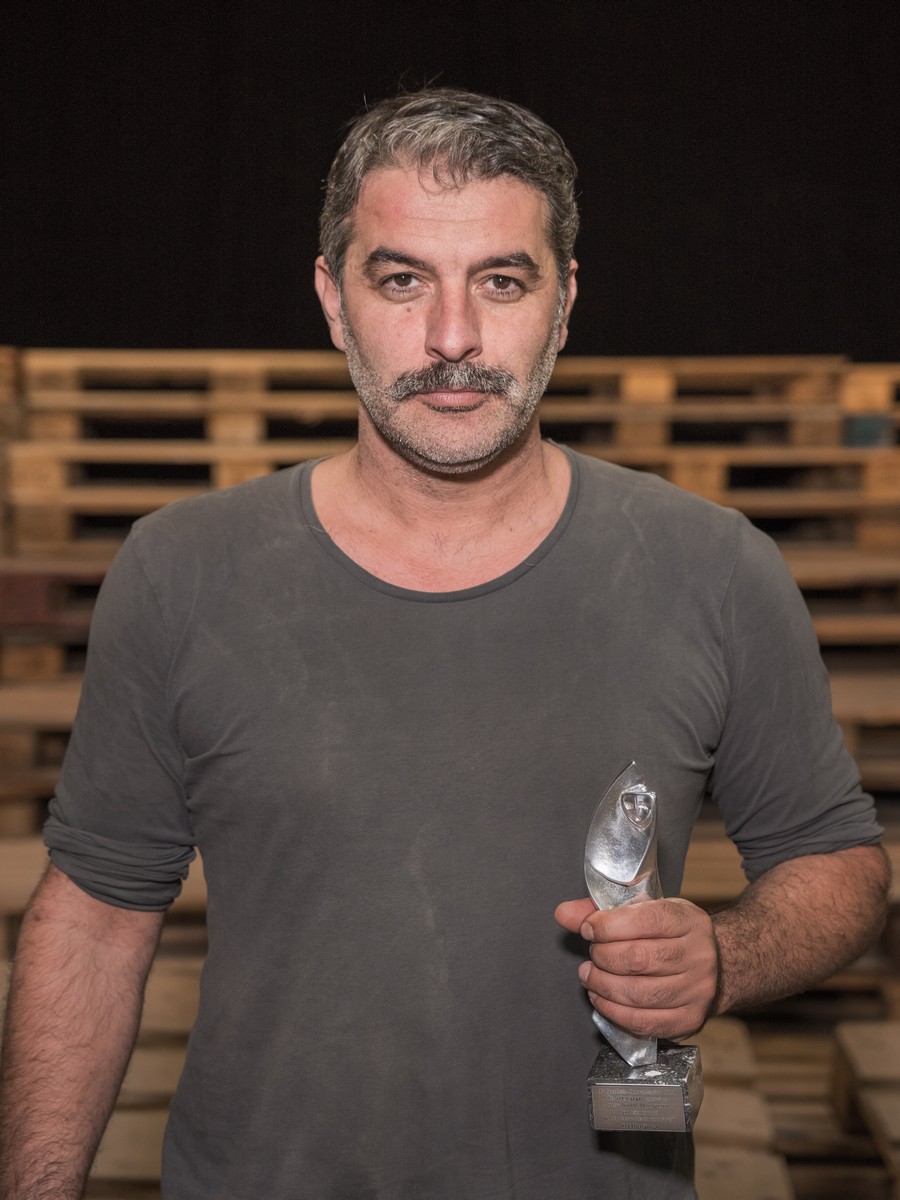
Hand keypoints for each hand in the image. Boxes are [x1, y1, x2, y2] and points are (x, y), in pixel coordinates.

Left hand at [554, 896, 719, 1040]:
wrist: (716, 964)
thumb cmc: (672, 934)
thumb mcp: (646, 910)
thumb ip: (604, 911)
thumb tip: (563, 914)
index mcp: (688, 920)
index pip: (645, 920)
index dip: (608, 925)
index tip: (588, 928)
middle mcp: (698, 955)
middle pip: (639, 958)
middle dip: (603, 957)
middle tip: (592, 955)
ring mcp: (697, 991)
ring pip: (639, 993)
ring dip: (603, 986)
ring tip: (590, 976)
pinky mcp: (690, 1020)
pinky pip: (645, 1022)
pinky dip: (614, 1013)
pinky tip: (601, 999)